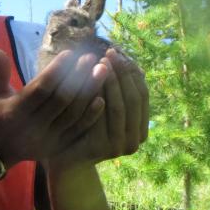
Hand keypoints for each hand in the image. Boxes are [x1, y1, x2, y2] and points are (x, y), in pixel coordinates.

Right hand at [0, 49, 108, 166]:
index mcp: (15, 112)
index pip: (40, 89)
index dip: (56, 71)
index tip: (69, 53)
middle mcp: (33, 128)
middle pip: (61, 100)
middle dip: (78, 77)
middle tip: (90, 58)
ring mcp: (48, 140)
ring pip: (74, 114)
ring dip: (89, 91)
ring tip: (102, 70)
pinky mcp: (59, 148)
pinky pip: (79, 131)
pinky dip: (91, 115)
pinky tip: (101, 97)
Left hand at [53, 48, 148, 163]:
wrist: (67, 156)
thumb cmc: (86, 125)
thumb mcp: (105, 106)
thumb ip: (117, 89)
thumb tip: (127, 58)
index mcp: (141, 128)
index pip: (142, 94)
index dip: (132, 72)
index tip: (119, 52)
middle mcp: (136, 139)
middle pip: (134, 98)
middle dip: (123, 73)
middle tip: (110, 54)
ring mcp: (121, 145)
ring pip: (120, 106)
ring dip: (112, 81)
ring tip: (101, 61)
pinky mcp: (104, 147)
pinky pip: (102, 116)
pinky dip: (98, 96)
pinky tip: (89, 79)